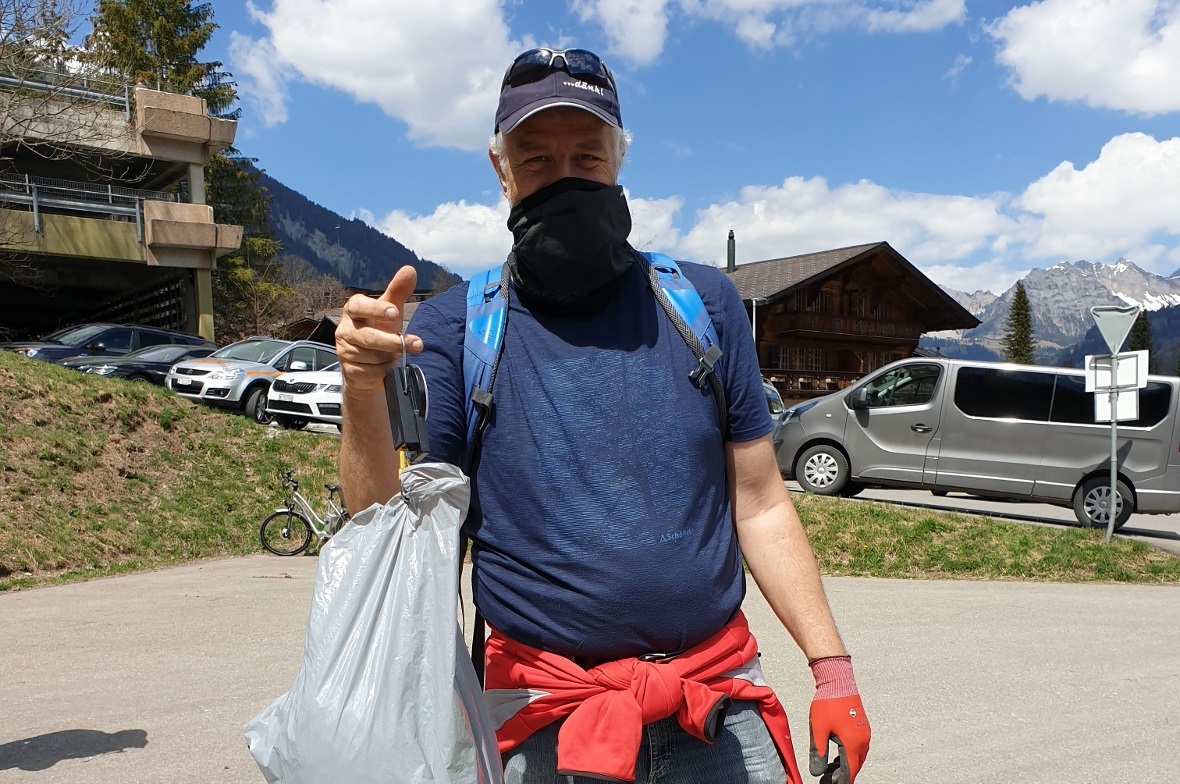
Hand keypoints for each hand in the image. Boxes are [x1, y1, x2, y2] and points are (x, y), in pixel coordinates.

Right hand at [334, 266, 423, 392]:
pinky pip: (370, 372)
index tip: (394, 312)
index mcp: (353, 310)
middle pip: (368, 336)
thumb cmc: (378, 330)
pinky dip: (384, 370)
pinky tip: (386, 366)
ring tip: (394, 354)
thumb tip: (410, 269)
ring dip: (389, 357)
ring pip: (372, 356)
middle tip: (417, 343)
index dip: (375, 309)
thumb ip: (398, 291)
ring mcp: (344, 350)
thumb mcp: (390, 311)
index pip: (359, 306)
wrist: (366, 364)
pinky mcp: (348, 369)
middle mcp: (345, 329)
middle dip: (393, 342)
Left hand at [808, 657, 869, 782]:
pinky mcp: (862, 725)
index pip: (850, 770)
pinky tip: (840, 755)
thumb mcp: (819, 730)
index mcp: (853, 743)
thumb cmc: (828, 703)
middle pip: (856, 764)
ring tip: (832, 770)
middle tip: (830, 779)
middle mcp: (863, 739)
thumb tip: (817, 772)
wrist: (838, 680)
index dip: (842, 780)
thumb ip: (819, 752)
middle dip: (844, 774)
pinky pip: (859, 746)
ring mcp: (865, 732)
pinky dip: (850, 754)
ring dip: (848, 764)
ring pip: (858, 755)